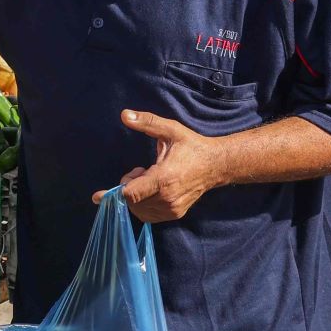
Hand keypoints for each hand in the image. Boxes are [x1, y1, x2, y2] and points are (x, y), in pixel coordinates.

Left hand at [109, 108, 225, 221]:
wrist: (216, 165)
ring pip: (138, 210)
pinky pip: (149, 215)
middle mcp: (167, 198)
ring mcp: (172, 209)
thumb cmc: (191, 146)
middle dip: (128, 187)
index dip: (118, 189)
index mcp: (163, 179)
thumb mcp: (170, 130)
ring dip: (136, 196)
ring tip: (150, 179)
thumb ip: (147, 122)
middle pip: (131, 202)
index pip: (130, 195)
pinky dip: (144, 204)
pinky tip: (154, 190)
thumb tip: (124, 114)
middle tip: (141, 172)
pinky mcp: (175, 214)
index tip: (113, 186)